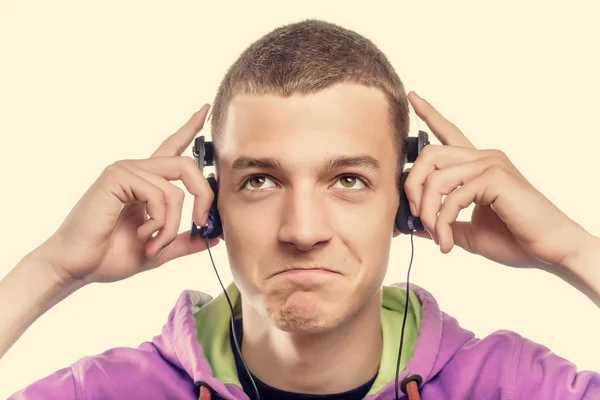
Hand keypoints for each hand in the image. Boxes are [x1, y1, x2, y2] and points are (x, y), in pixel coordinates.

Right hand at [38, 104, 219, 286]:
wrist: (78, 266)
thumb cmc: (110, 256)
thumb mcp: (158, 248)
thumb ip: (184, 241)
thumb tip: (214, 237)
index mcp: (146, 181)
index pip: (172, 147)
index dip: (190, 128)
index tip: (205, 109)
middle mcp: (137, 170)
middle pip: (187, 165)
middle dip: (203, 196)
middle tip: (203, 223)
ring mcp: (126, 170)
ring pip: (175, 189)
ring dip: (171, 224)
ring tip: (153, 243)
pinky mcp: (117, 177)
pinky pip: (158, 194)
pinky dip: (159, 221)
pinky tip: (141, 233)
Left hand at [404, 92, 590, 269]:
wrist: (548, 250)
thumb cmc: (513, 239)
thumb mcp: (466, 232)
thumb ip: (440, 223)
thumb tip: (412, 225)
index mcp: (477, 164)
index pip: (449, 132)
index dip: (429, 114)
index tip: (412, 96)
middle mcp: (484, 157)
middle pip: (429, 154)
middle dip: (412, 185)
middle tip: (414, 216)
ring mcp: (491, 164)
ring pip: (436, 177)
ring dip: (427, 211)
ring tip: (437, 236)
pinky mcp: (496, 177)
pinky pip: (454, 196)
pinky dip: (443, 221)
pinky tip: (447, 241)